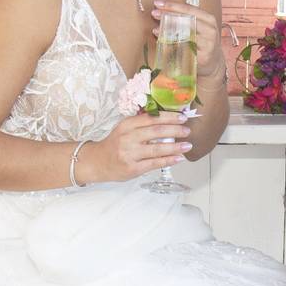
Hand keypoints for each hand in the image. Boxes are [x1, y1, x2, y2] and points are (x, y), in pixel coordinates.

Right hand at [76, 112, 191, 183]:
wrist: (97, 162)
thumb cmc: (115, 144)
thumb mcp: (125, 129)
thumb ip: (142, 124)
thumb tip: (169, 120)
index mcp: (127, 125)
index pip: (151, 118)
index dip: (169, 117)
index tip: (182, 117)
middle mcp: (128, 138)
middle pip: (156, 131)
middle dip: (175, 130)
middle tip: (187, 130)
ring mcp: (130, 154)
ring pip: (157, 149)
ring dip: (175, 147)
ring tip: (187, 145)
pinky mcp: (133, 168)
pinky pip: (154, 163)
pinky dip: (169, 160)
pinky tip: (179, 158)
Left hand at [151, 1, 223, 79]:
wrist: (214, 63)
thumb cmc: (202, 42)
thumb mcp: (198, 28)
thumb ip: (185, 19)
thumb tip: (162, 9)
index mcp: (209, 19)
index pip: (189, 9)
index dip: (172, 5)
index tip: (158, 3)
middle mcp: (210, 30)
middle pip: (187, 20)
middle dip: (169, 15)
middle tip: (154, 13)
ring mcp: (208, 44)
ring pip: (186, 34)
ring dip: (169, 30)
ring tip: (156, 28)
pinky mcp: (203, 56)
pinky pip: (185, 49)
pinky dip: (172, 44)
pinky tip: (162, 41)